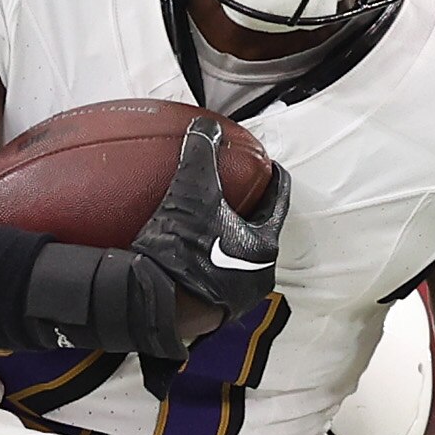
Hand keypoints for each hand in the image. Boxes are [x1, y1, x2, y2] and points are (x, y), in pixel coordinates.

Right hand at [127, 119, 289, 333]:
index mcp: (262, 245)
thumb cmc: (183, 252)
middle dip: (249, 209)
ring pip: (237, 256)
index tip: (270, 165)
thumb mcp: (191, 193)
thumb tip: (207, 125)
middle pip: (258, 230)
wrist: (157, 305)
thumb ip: (201, 154)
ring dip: (227, 237)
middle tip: (238, 189)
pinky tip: (188, 249)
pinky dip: (207, 257)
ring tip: (210, 219)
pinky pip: (215, 273)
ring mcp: (235, 295)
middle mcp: (257, 274)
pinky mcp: (212, 309)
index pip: (277, 201)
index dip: (274, 178)